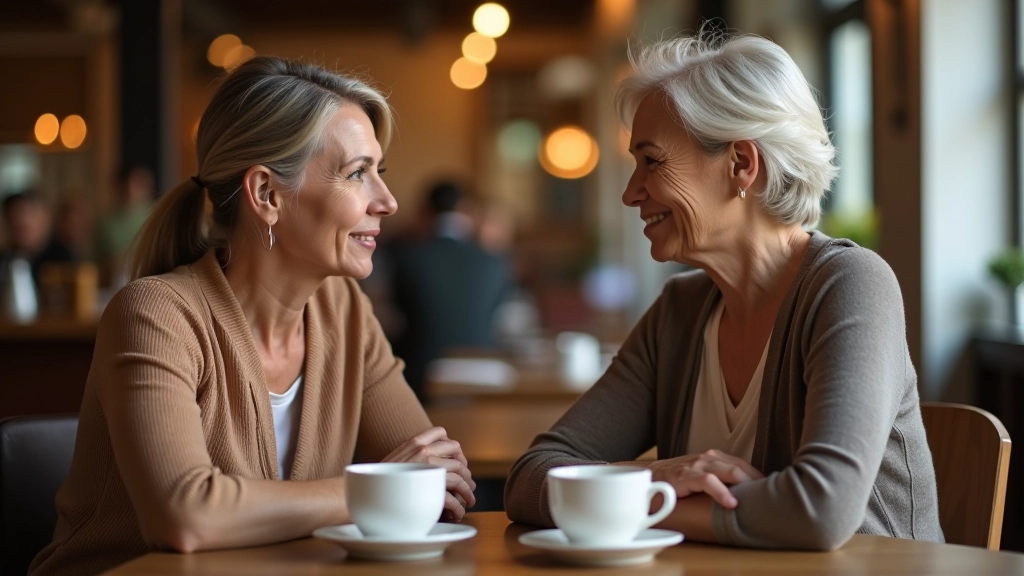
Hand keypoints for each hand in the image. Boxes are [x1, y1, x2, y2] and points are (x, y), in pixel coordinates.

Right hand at [383, 426, 476, 520]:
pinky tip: (457, 513)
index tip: (454, 459)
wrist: (362, 494)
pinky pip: (454, 494)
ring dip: (468, 488)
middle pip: (457, 451)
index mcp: (413, 441)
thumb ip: (410, 456)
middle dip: (464, 467)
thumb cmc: (376, 481)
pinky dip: (459, 505)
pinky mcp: (432, 486)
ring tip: (469, 500)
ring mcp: (429, 467)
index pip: (441, 432)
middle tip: (466, 481)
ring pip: (461, 473)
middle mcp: (423, 450)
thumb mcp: (393, 460)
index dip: (451, 445)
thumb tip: (428, 462)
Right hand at [648, 449, 762, 508]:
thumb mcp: (700, 478)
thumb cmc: (676, 482)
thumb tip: (744, 495)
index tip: (773, 490)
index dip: (757, 476)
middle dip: (757, 480)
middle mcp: (707, 458)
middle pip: (740, 466)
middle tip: (774, 496)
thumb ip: (718, 481)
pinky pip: (708, 482)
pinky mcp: (685, 477)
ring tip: (760, 498)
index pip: (742, 465)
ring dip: (745, 484)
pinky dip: (722, 492)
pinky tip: (732, 503)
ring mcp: (696, 466)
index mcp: (713, 458)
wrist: (645, 479)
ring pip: (728, 471)